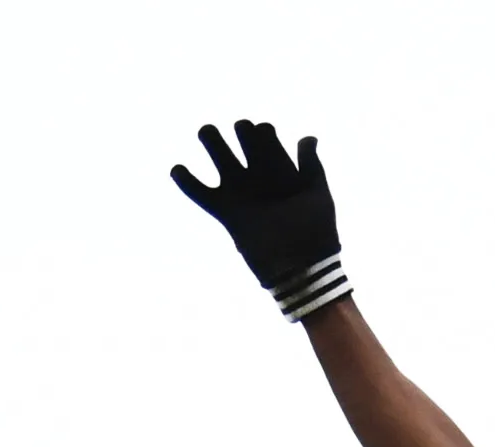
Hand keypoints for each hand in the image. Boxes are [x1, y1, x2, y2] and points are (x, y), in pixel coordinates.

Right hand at [171, 121, 348, 320]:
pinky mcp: (227, 214)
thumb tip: (307, 137)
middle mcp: (259, 178)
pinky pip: (201, 195)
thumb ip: (310, 164)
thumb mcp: (317, 194)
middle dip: (240, 130)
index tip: (265, 136)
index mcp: (282, 170)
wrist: (302, 269)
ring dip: (212, 142)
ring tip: (207, 132)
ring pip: (221, 160)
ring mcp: (242, 195)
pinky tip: (177, 169)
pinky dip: (187, 183)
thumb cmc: (315, 232)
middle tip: (240, 129)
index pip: (266, 137)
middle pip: (242, 143)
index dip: (263, 131)